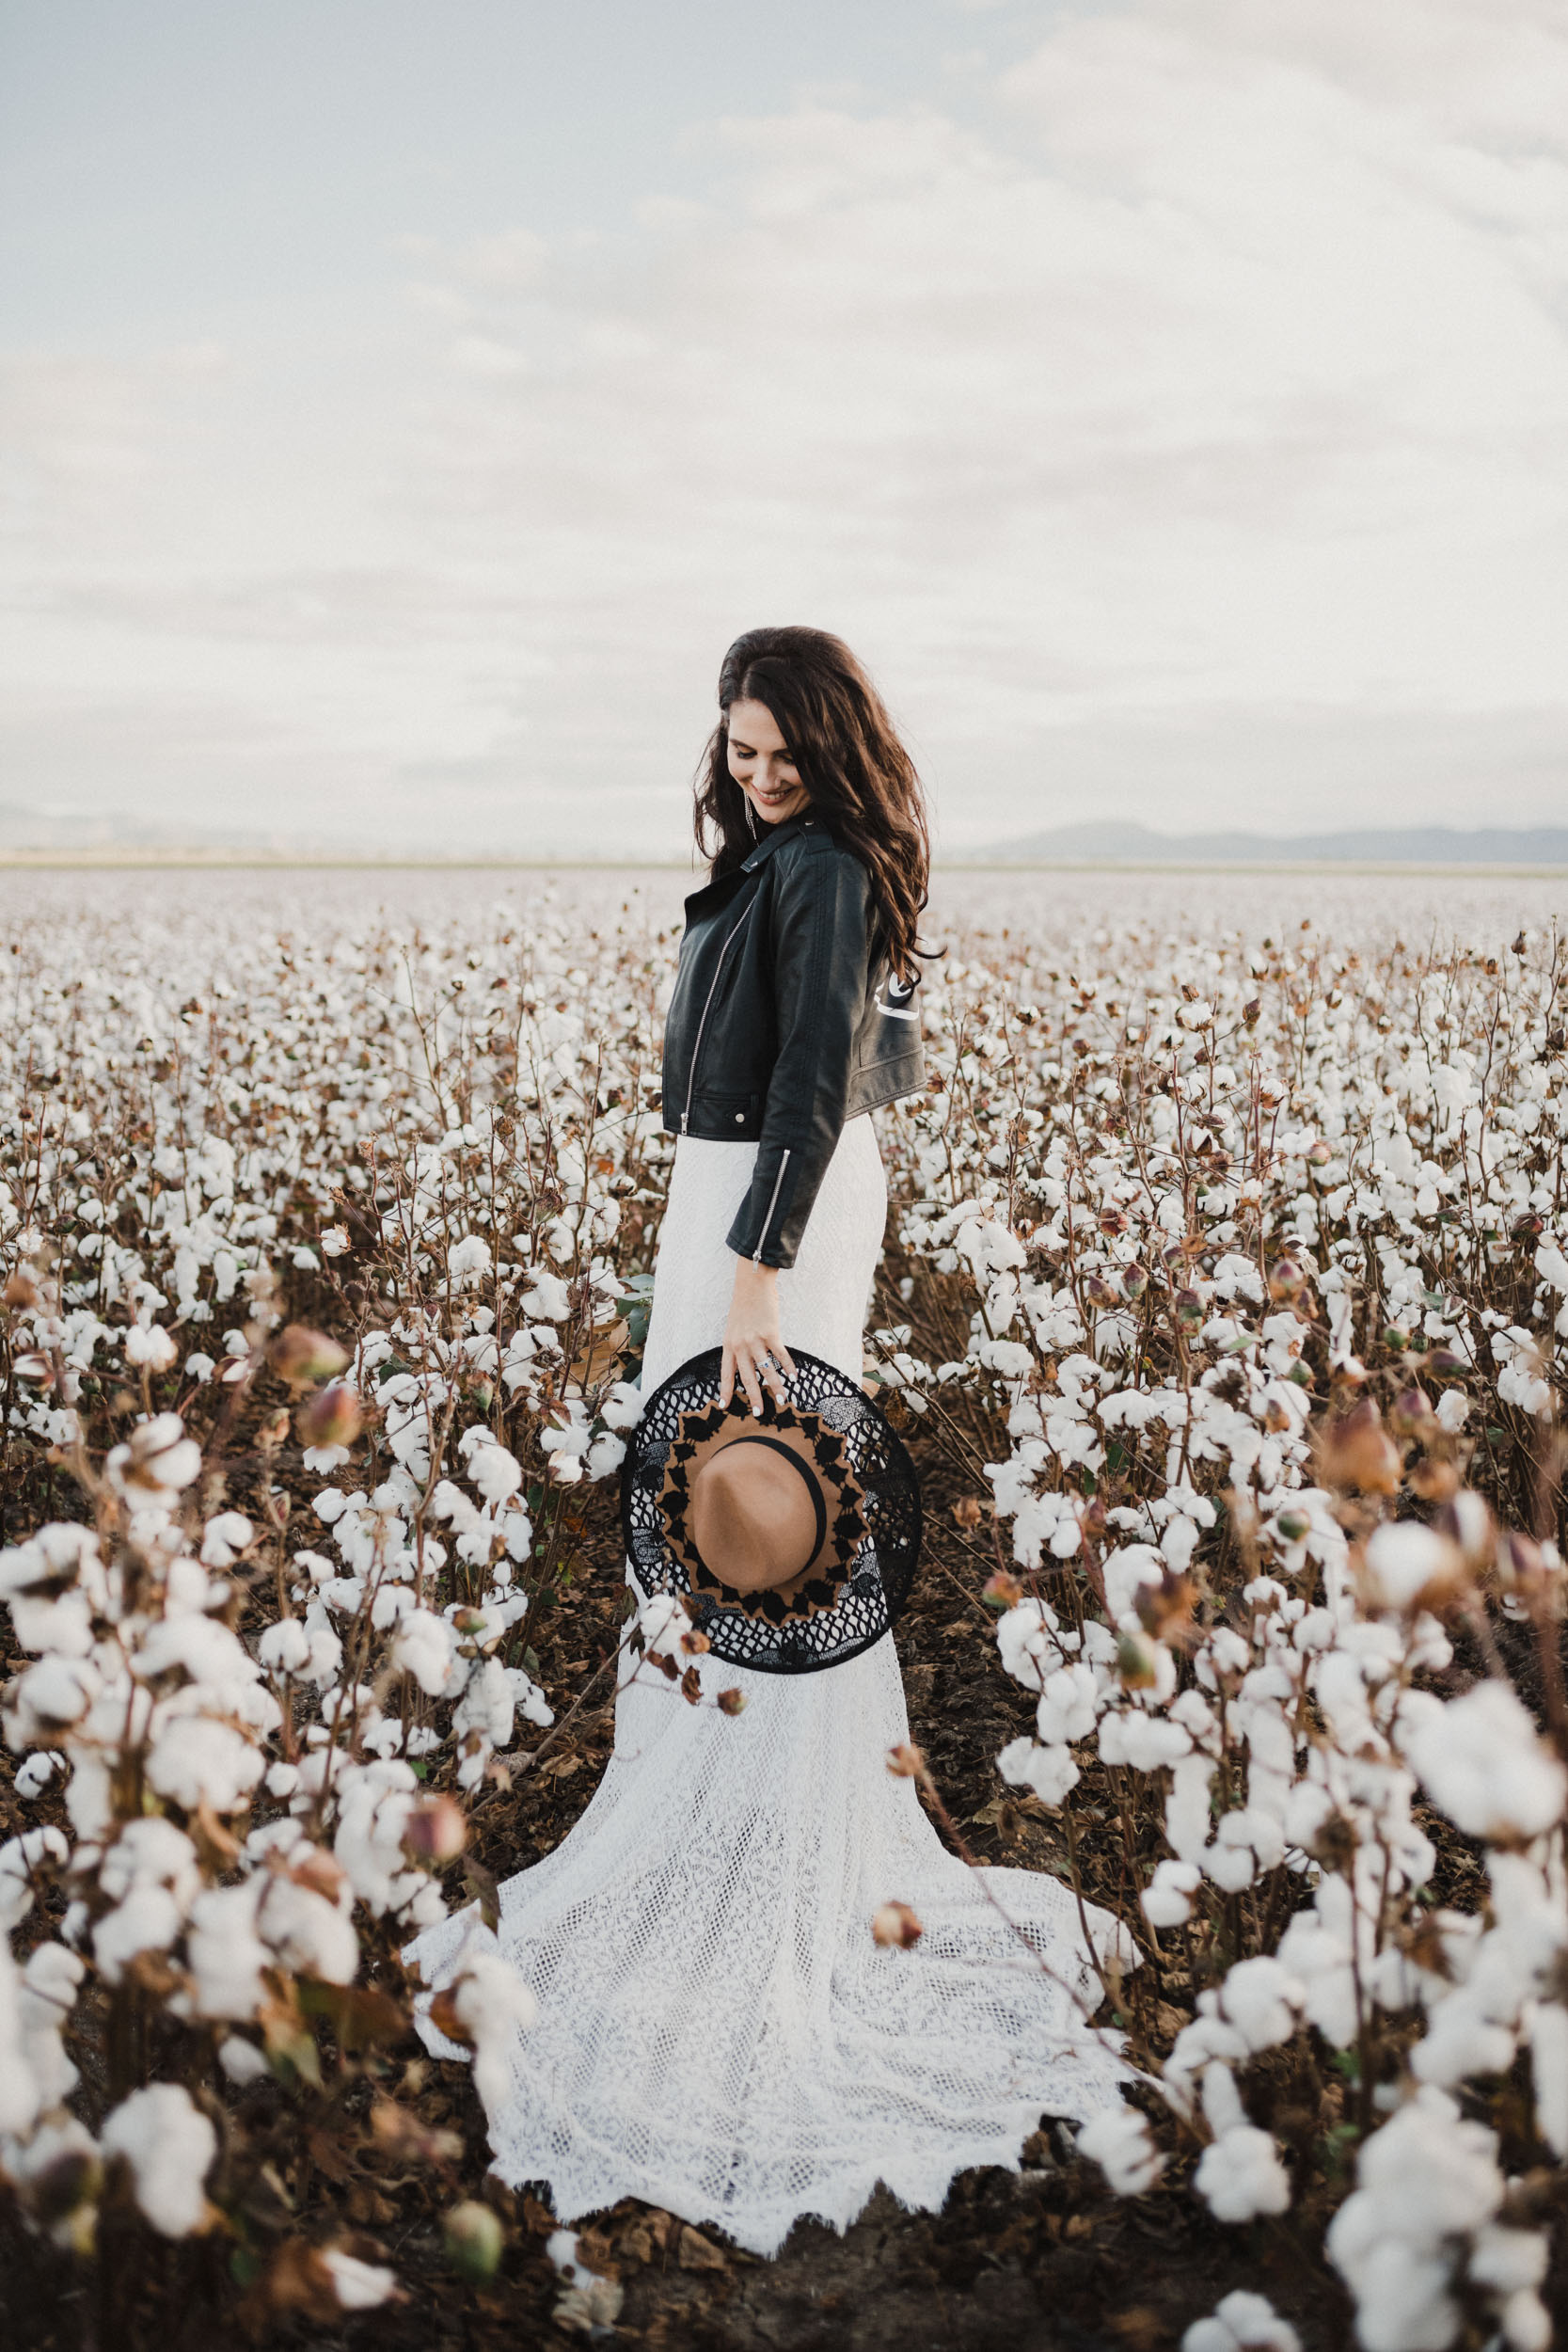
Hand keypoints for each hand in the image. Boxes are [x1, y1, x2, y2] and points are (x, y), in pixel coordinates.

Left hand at [721, 1258, 797, 1414]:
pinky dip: (788, 1367)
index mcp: (729, 1345)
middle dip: (754, 1397)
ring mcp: (755, 1339)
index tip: (724, 1406)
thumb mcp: (734, 1328)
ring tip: (782, 1400)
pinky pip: (780, 1355)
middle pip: (747, 1377)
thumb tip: (747, 1364)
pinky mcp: (770, 1333)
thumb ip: (738, 1346)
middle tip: (759, 1413)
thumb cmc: (744, 1306)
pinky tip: (794, 1377)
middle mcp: (740, 1345)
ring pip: (766, 1369)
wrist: (752, 1285)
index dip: (725, 1390)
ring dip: (775, 1386)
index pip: (726, 1373)